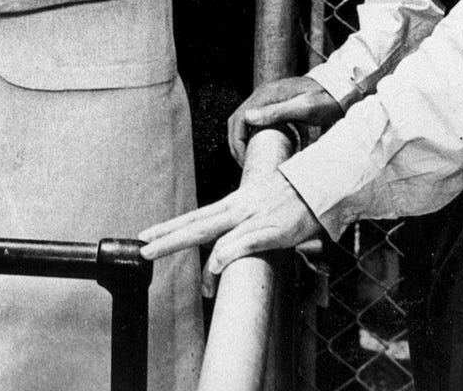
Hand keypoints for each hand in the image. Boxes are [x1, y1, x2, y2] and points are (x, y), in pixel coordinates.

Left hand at [137, 169, 321, 296]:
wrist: (320, 183)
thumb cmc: (294, 196)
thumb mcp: (262, 205)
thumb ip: (247, 223)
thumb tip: (235, 243)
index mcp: (234, 203)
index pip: (195, 216)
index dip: (170, 226)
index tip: (147, 235)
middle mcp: (237, 209)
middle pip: (195, 224)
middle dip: (167, 237)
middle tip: (143, 248)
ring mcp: (252, 219)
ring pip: (214, 234)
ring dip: (196, 257)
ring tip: (187, 278)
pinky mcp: (271, 230)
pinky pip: (244, 243)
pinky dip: (229, 255)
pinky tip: (217, 268)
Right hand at [228, 75, 341, 164]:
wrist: (342, 90)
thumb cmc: (326, 98)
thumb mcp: (304, 108)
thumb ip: (276, 112)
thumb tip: (247, 117)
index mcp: (266, 95)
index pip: (239, 119)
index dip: (237, 142)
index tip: (244, 160)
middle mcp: (264, 96)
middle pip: (239, 121)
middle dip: (238, 144)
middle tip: (245, 164)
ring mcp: (270, 101)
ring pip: (248, 122)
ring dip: (246, 141)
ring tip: (252, 160)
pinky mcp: (278, 106)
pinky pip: (261, 123)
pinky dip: (258, 137)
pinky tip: (268, 150)